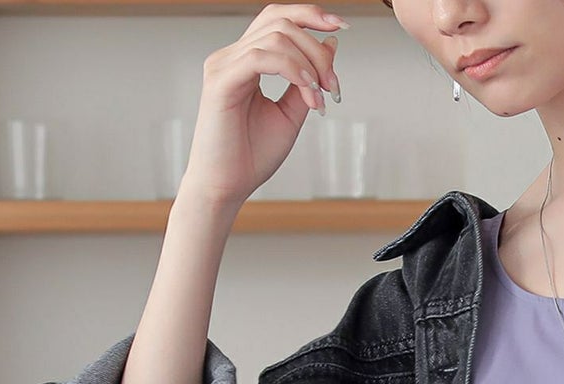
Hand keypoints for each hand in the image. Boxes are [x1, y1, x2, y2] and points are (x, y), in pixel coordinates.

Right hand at [182, 4, 345, 207]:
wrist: (225, 187)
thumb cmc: (252, 155)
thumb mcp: (290, 115)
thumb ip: (308, 80)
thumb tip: (330, 44)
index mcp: (246, 60)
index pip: (277, 18)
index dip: (310, 15)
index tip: (342, 28)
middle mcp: (231, 56)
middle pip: (280, 23)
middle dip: (317, 50)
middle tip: (334, 88)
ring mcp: (223, 65)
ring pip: (275, 37)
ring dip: (309, 64)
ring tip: (321, 98)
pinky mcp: (221, 82)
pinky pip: (261, 57)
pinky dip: (292, 71)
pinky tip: (308, 93)